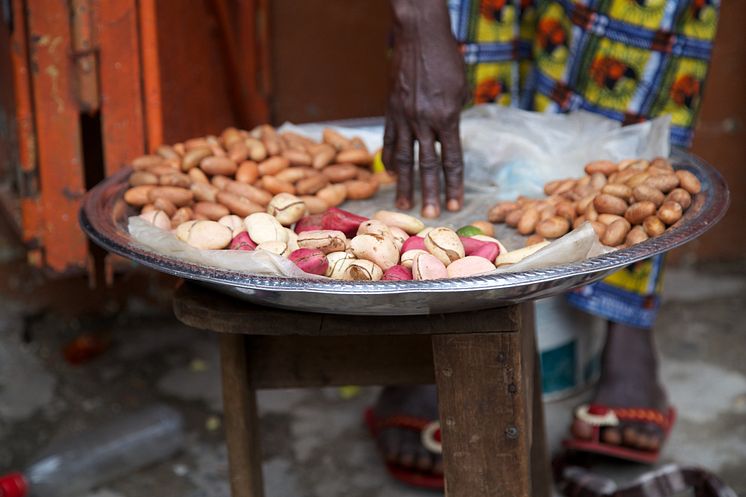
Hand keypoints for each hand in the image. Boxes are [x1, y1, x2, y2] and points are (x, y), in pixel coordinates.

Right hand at [384, 0, 467, 217]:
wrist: (418, 36)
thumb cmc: (446, 60)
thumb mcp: (459, 90)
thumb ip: (453, 119)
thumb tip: (447, 141)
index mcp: (447, 117)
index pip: (451, 160)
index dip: (453, 185)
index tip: (454, 205)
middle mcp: (424, 121)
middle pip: (427, 165)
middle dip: (429, 193)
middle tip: (429, 215)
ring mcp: (404, 116)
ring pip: (403, 158)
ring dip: (404, 184)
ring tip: (403, 204)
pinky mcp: (390, 110)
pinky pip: (389, 140)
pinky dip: (390, 160)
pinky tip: (392, 175)